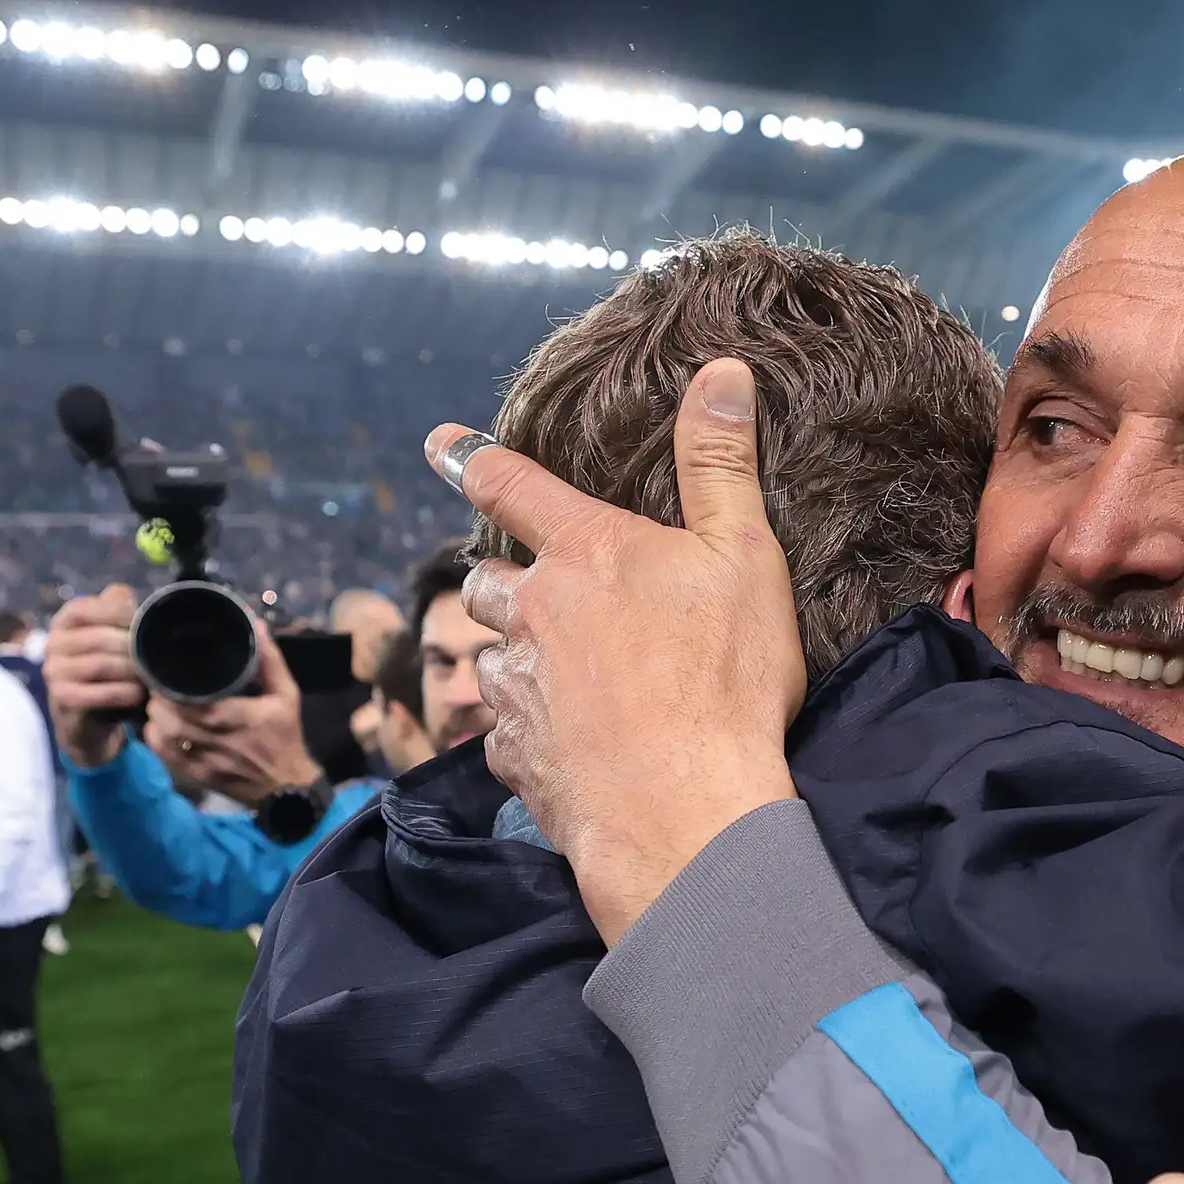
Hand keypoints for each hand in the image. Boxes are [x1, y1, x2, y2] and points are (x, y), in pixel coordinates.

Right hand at [47, 583, 146, 769]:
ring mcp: (54, 672)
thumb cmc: (108, 672)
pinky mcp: (63, 699)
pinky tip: (137, 695)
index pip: (88, 607)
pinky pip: (100, 693)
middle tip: (155, 658)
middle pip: (100, 638)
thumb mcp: (113, 638)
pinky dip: (125, 693)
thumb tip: (125, 593)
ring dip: (132, 672)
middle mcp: (54, 643)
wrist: (90, 721)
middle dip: (133, 648)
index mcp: (65, 621)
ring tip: (148, 677)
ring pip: (101, 665)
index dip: (120, 614)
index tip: (146, 625)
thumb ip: (118, 611)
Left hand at [146, 617, 320, 799]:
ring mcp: (204, 761)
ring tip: (156, 701)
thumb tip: (254, 624)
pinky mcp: (195, 776)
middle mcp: (218, 741)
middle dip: (159, 699)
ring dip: (154, 716)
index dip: (172, 687)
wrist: (286, 788)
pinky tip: (158, 725)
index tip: (165, 670)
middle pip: (172, 719)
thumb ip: (270, 660)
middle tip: (157, 683)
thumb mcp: (287, 695)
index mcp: (240, 718)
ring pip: (164, 737)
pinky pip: (164, 756)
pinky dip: (154, 738)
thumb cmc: (285, 736)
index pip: (194, 702)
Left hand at [427, 359, 804, 942]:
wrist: (685, 813)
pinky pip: (502, 731)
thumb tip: (721, 371)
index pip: (509, 484)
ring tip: (571, 682)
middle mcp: (532, 612)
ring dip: (516, 660)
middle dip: (508, 584)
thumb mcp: (743, 557)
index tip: (440, 444)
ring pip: (489, 658)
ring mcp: (514, 688)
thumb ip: (721, 463)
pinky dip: (527, 730)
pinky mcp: (512, 754)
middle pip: (488, 581)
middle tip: (549, 601)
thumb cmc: (723, 680)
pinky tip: (571, 745)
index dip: (471, 458)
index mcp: (584, 553)